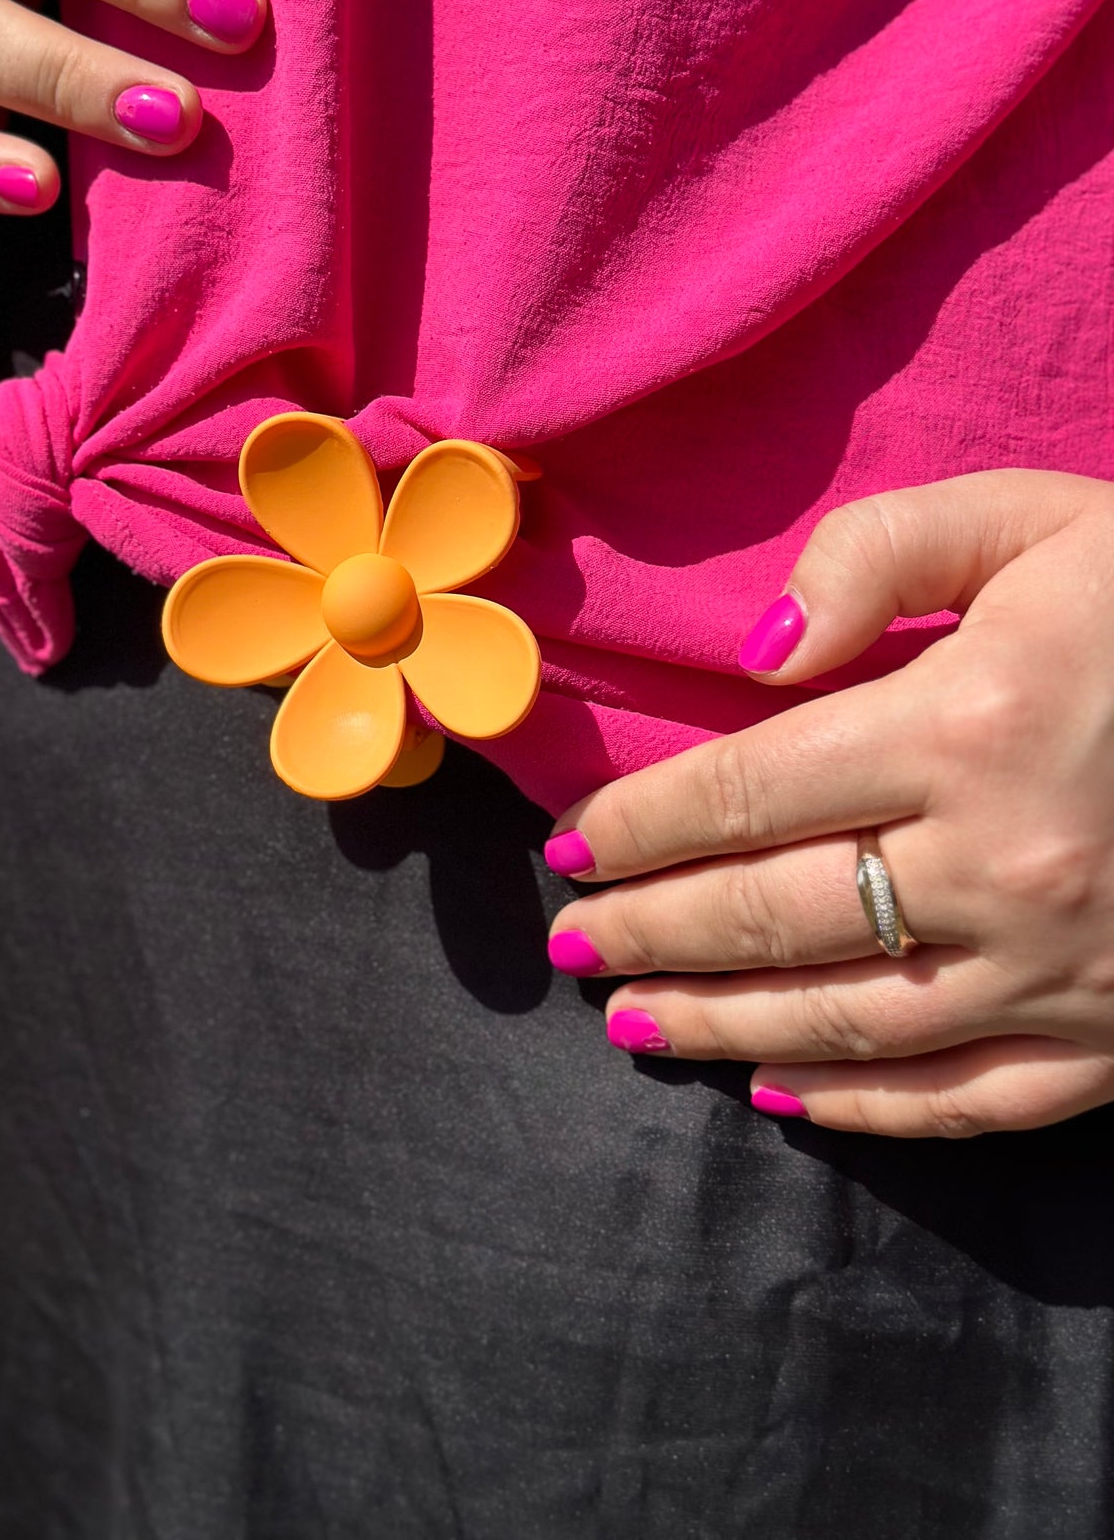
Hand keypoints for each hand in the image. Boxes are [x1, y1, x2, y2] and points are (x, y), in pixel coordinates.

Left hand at [544, 470, 1113, 1137]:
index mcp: (964, 728)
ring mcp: (1062, 971)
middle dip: (650, 931)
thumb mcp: (1039, 521)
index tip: (568, 845)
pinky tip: (784, 1097)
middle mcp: (1000, 866)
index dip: (637, 825)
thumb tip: (758, 654)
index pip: (740, 793)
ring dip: (719, 1025)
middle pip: (769, 915)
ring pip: (846, 1021)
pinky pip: (968, 1100)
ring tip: (632, 1021)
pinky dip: (866, 1109)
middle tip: (575, 944)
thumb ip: (880, 557)